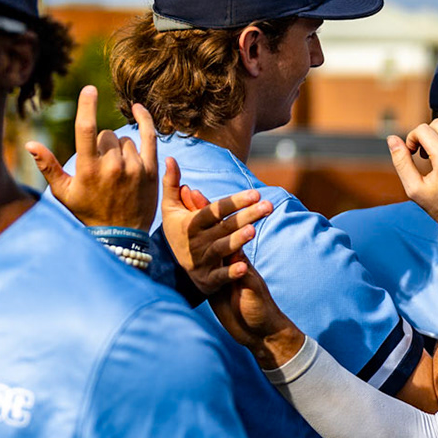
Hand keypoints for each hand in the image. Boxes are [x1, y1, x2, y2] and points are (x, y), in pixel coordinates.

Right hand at [26, 90, 160, 230]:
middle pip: (105, 135)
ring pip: (124, 139)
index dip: (87, 105)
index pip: (86, 129)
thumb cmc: (88, 213)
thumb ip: (48, 166)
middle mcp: (112, 166)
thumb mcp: (64, 193)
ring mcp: (134, 168)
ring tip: (116, 169)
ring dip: (119, 147)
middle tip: (100, 167)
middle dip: (101, 145)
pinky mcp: (151, 171)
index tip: (89, 89)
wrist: (121, 236)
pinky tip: (139, 108)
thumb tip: (30, 144)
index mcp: (88, 169)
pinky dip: (144, 121)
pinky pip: (150, 137)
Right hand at [159, 159, 273, 292]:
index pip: (215, 209)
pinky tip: (244, 267)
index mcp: (191, 223)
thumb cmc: (178, 233)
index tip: (255, 193)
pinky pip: (220, 276)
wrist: (174, 268)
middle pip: (224, 226)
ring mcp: (202, 261)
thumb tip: (170, 158)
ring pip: (222, 248)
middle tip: (268, 205)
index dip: (234, 202)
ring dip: (237, 240)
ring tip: (253, 230)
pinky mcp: (207, 280)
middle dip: (246, 215)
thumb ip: (171, 184)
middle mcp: (197, 241)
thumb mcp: (170, 209)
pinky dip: (231, 272)